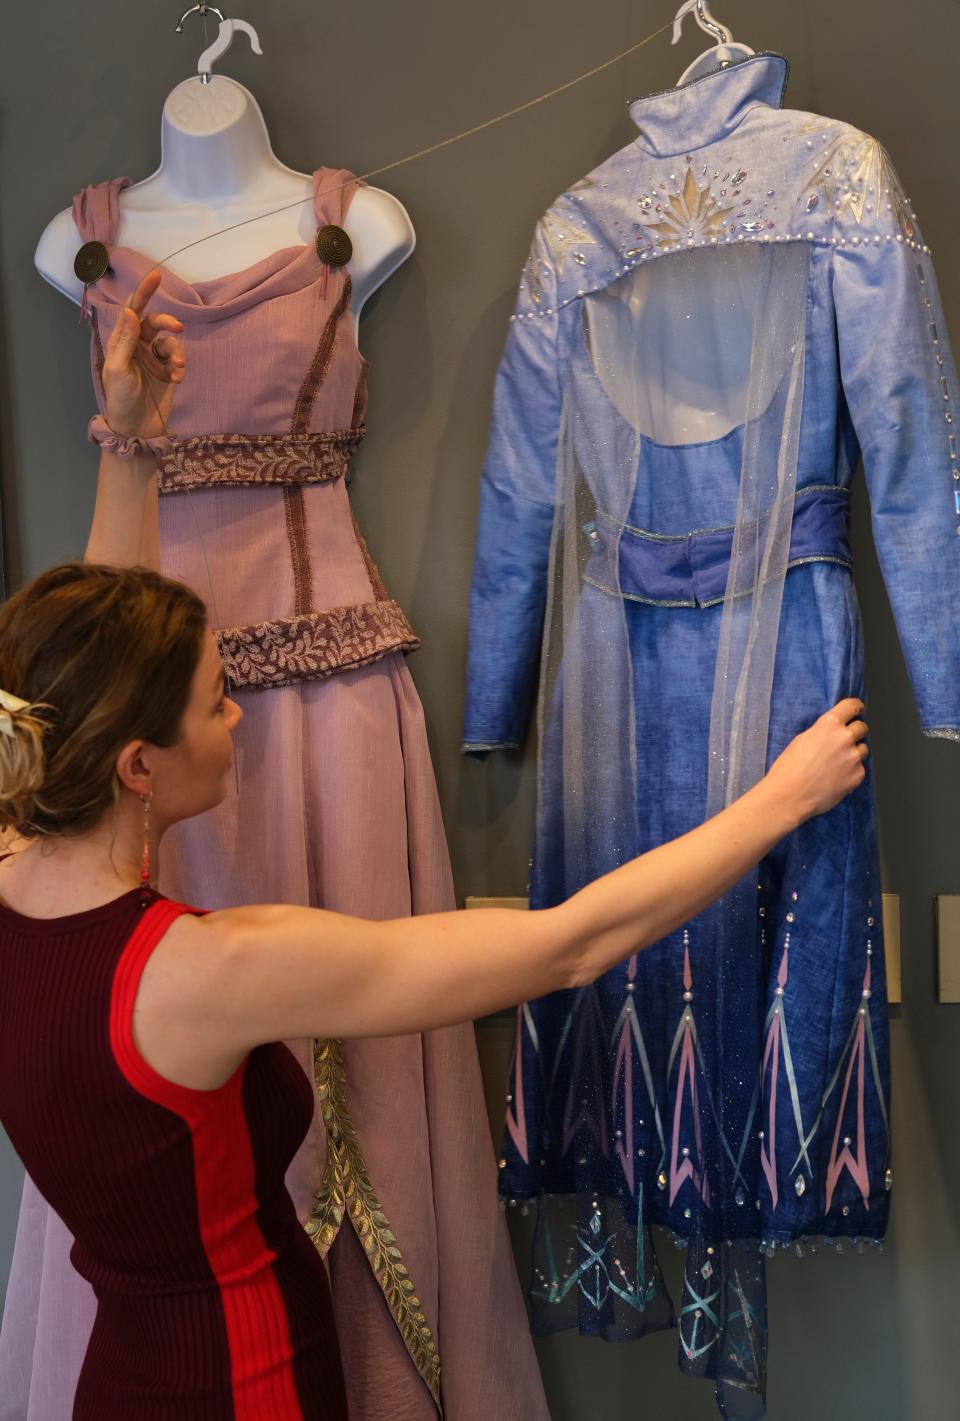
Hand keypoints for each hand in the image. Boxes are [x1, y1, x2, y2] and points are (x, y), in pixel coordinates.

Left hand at [102, 270, 184, 437]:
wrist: (136, 429)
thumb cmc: (120, 400)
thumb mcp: (118, 369)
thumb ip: (124, 340)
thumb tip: (130, 311)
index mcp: (122, 342)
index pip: (132, 311)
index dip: (143, 293)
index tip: (156, 275)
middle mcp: (138, 347)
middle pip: (155, 323)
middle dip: (167, 323)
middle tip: (177, 328)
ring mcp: (154, 360)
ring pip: (171, 343)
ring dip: (176, 353)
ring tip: (177, 369)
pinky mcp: (168, 374)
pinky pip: (178, 361)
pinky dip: (179, 368)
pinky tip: (176, 379)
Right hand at [764, 698, 868, 826]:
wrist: (791, 795)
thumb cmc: (789, 768)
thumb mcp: (801, 740)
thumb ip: (821, 733)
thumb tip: (831, 734)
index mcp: (829, 724)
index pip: (852, 706)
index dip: (855, 708)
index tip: (857, 711)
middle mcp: (845, 738)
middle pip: (862, 727)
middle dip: (856, 732)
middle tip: (844, 742)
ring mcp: (853, 757)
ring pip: (863, 749)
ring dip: (854, 753)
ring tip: (837, 764)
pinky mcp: (858, 776)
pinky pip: (860, 769)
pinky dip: (851, 772)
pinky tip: (836, 778)